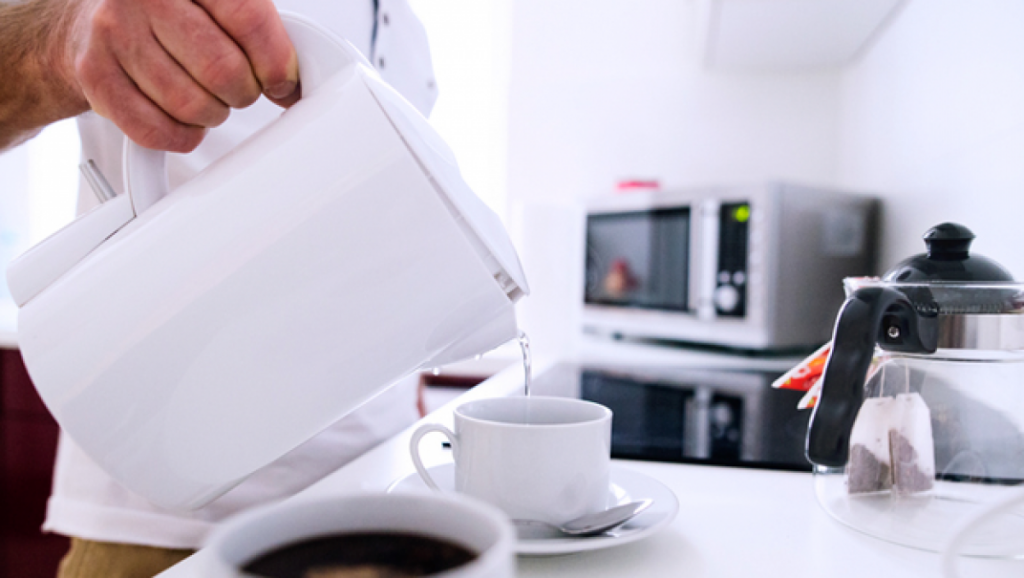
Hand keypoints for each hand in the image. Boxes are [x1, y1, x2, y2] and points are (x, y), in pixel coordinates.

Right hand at [74, 0, 298, 152]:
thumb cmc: (170, 12)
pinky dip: (181, 135)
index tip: (282, 81)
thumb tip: (292, 82)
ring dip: (212, 114)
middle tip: (238, 89)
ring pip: (191, 105)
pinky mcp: (94, 75)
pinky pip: (156, 130)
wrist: (94, 17)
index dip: (276, 62)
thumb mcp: (218, 4)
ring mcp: (114, 33)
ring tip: (205, 98)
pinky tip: (182, 118)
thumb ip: (259, 31)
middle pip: (223, 69)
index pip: (249, 19)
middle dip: (243, 92)